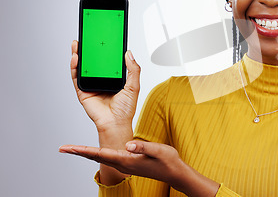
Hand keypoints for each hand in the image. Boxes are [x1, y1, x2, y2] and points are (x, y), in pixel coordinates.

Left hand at [59, 140, 219, 196]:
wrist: (175, 173)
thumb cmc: (168, 162)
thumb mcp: (158, 150)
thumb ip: (143, 147)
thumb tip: (128, 145)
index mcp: (127, 160)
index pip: (101, 154)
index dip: (84, 150)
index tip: (70, 148)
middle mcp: (123, 164)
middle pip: (96, 157)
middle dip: (79, 152)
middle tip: (63, 148)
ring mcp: (125, 164)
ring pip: (101, 157)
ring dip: (86, 153)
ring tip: (74, 148)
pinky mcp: (128, 162)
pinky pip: (108, 157)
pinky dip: (97, 153)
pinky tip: (95, 151)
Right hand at [70, 40, 140, 131]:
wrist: (116, 123)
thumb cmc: (126, 109)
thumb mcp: (134, 85)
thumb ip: (133, 69)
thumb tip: (129, 53)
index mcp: (113, 78)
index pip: (107, 61)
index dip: (104, 50)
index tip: (104, 37)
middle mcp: (101, 80)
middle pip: (93, 62)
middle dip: (89, 49)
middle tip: (88, 37)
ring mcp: (91, 85)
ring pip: (83, 67)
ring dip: (79, 55)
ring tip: (78, 44)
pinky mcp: (83, 91)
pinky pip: (76, 77)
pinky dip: (74, 67)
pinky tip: (76, 57)